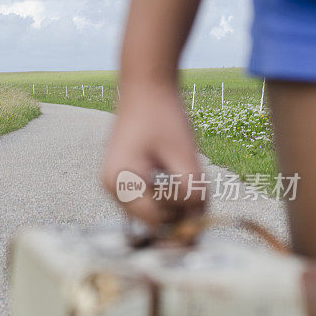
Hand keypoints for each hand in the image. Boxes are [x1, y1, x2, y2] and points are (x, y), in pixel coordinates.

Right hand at [101, 82, 205, 226]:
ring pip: (152, 212)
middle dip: (180, 211)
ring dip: (175, 202)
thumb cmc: (164, 116)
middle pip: (153, 221)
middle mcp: (112, 188)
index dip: (182, 220)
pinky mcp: (122, 179)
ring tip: (187, 173)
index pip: (156, 222)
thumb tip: (196, 227)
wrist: (146, 88)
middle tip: (199, 185)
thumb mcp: (184, 156)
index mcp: (121, 182)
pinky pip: (149, 200)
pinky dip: (167, 193)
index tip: (203, 204)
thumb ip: (192, 193)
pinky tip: (175, 172)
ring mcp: (114, 185)